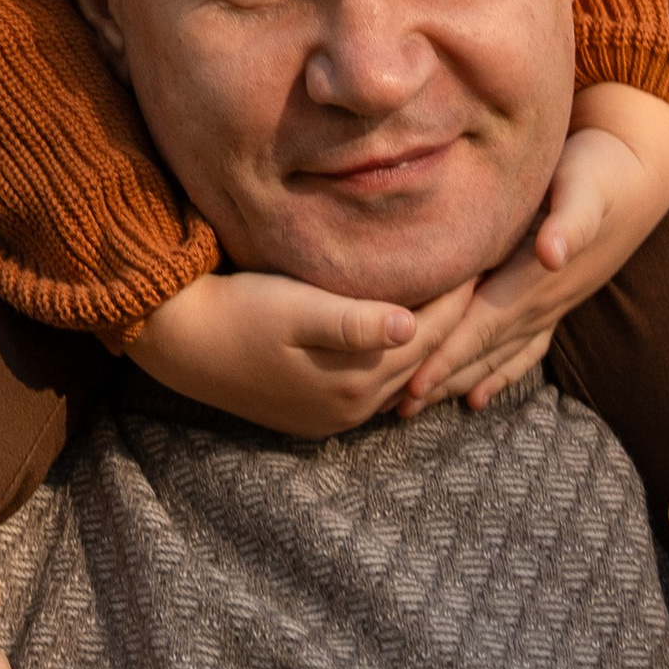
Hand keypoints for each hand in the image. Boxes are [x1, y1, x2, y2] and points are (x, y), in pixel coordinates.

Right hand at [128, 266, 480, 438]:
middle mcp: (354, 406)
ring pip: (404, 376)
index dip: (460, 292)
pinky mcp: (317, 413)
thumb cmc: (238, 310)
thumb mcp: (293, 309)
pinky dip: (400, 361)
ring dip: (432, 342)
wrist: (180, 341)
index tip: (486, 253)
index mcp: (355, 380)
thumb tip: (412, 324)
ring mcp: (335, 415)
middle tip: (488, 273)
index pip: (429, 331)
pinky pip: (377, 387)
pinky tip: (408, 339)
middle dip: (457, 317)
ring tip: (461, 302)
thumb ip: (352, 322)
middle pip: (423, 357)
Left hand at [396, 84, 668, 413]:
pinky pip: (521, 349)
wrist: (640, 176)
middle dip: (439, 381)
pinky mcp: (553, 300)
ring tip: (417, 407)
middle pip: (482, 352)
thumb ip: (570, 222)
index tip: (410, 385)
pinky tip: (477, 397)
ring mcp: (550, 306)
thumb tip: (552, 254)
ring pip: (497, 356)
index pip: (482, 326)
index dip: (446, 357)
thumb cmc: (602, 172)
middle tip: (393, 410)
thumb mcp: (586, 188)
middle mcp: (542, 302)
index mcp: (536, 279)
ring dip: (458, 382)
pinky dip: (496, 375)